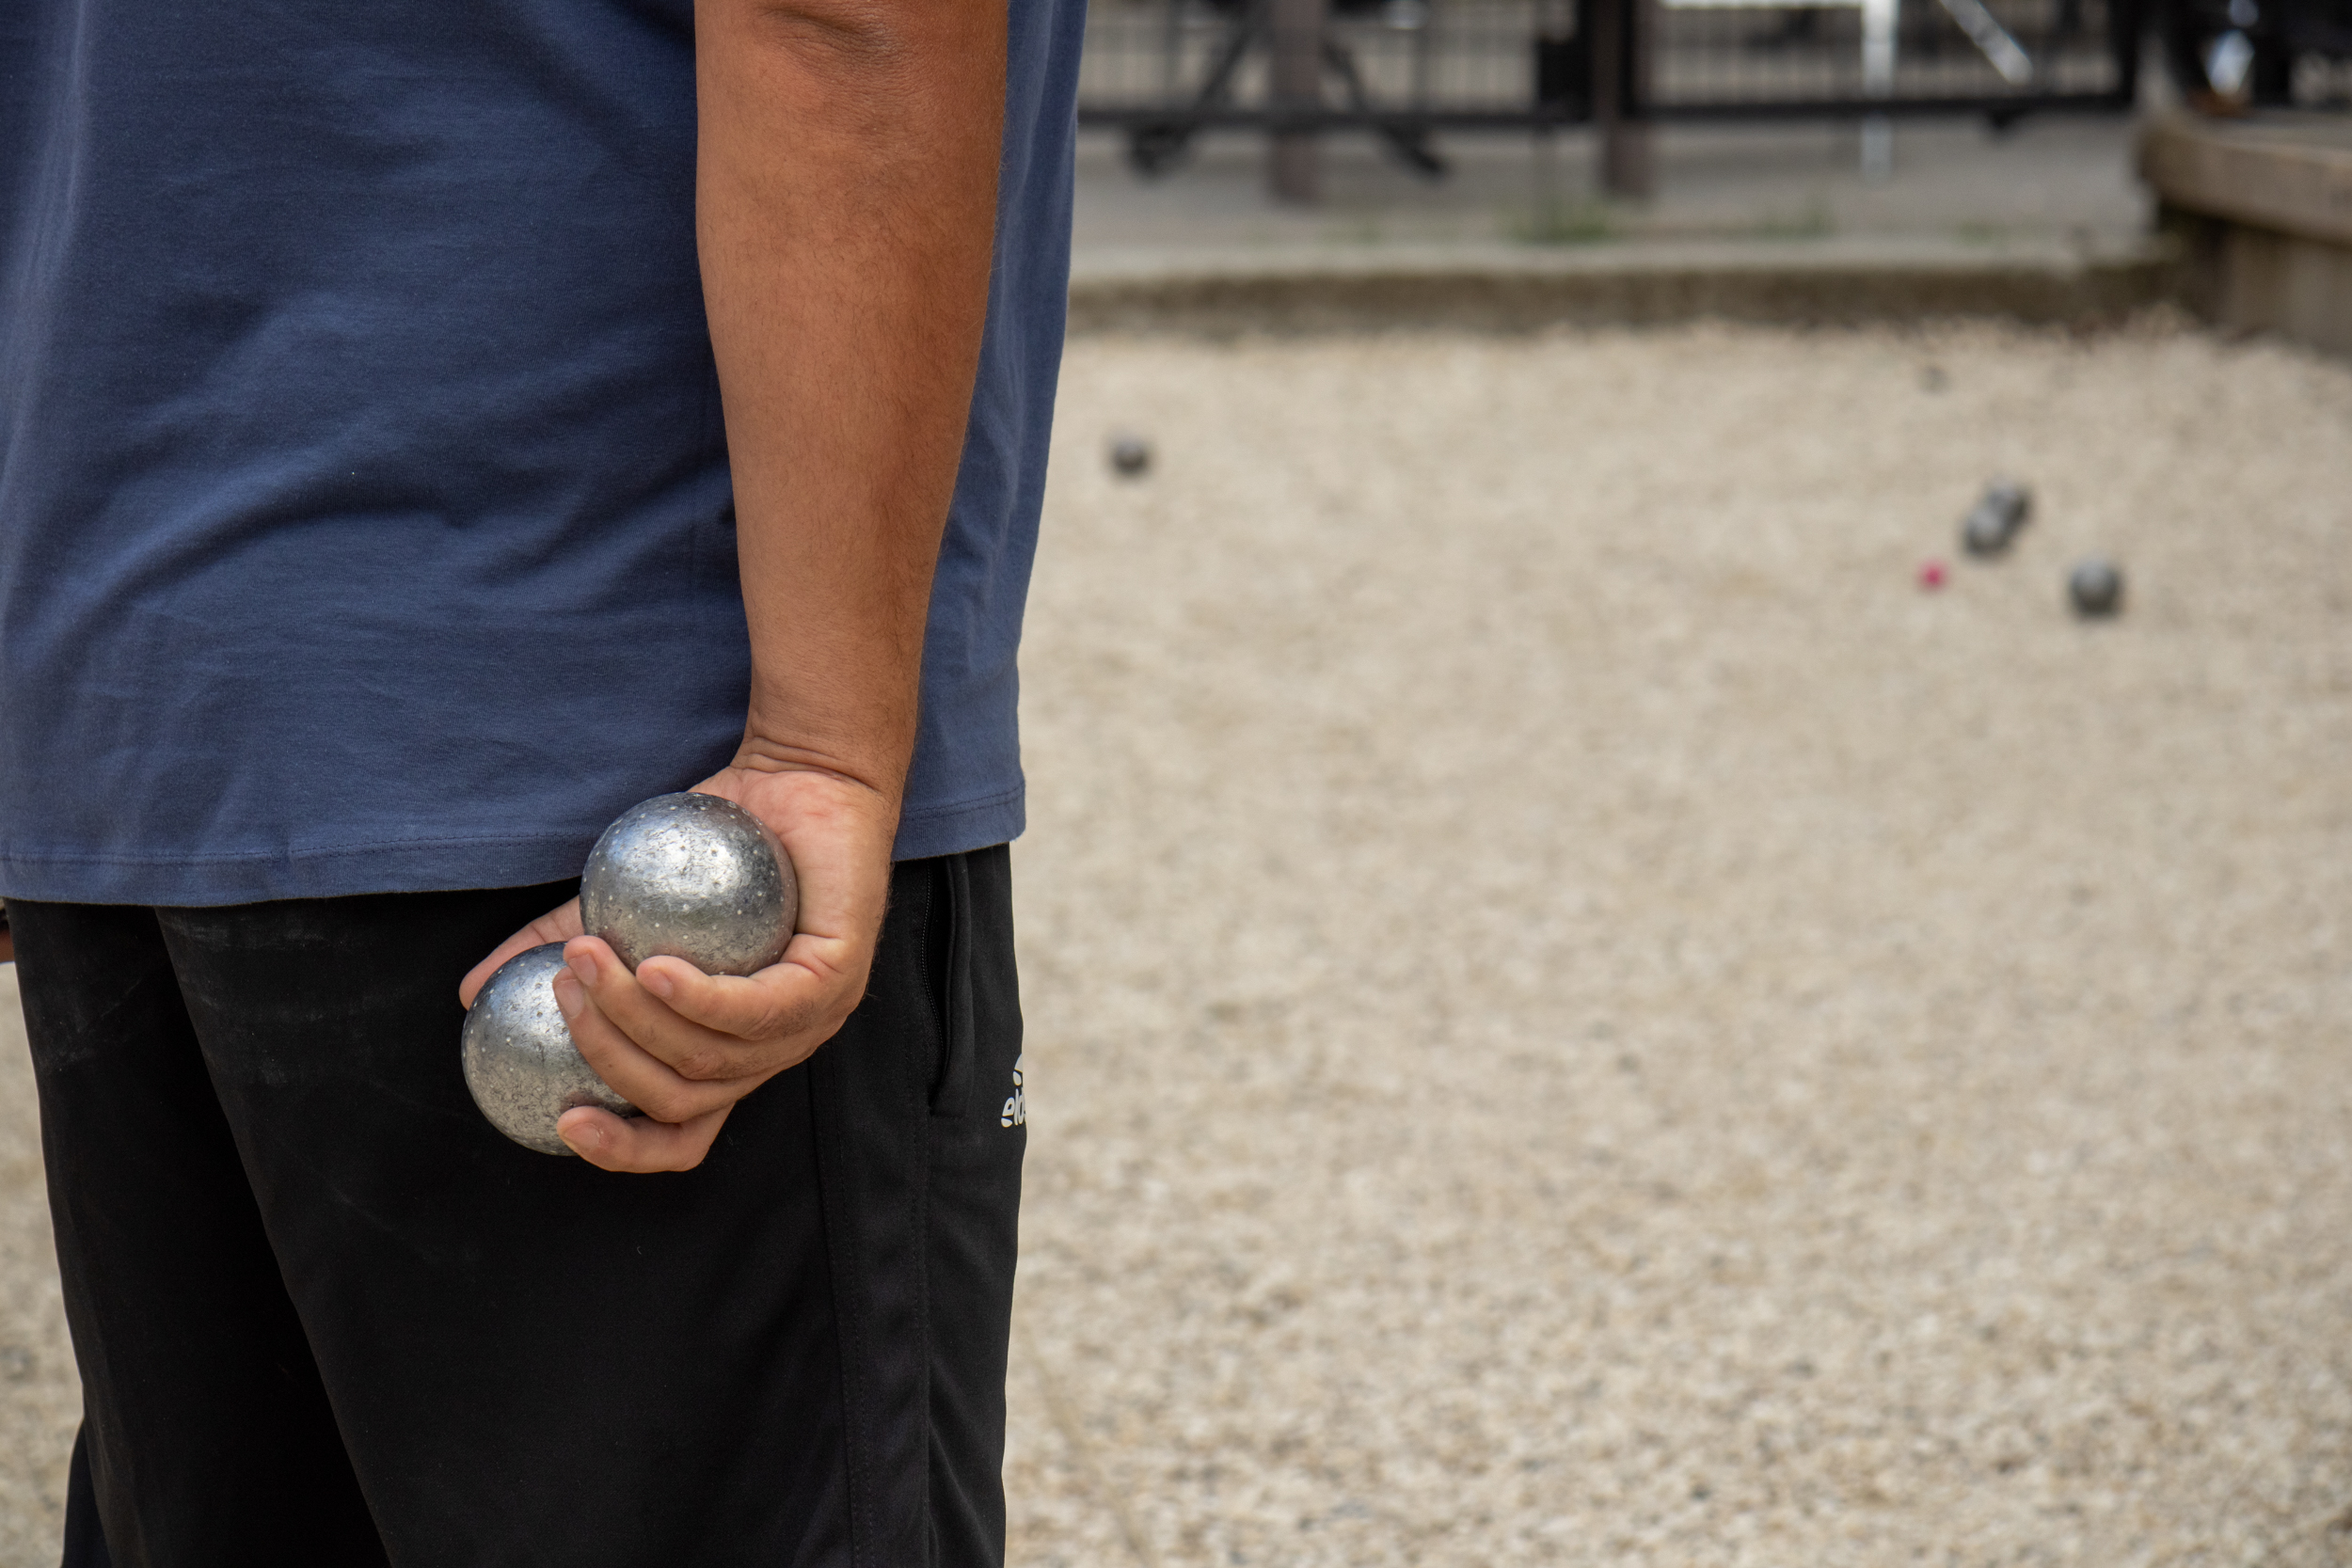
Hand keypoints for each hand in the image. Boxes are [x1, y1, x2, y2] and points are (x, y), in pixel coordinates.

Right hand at [460, 760, 897, 1172]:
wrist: (802, 775)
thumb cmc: (716, 843)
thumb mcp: (623, 903)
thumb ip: (558, 945)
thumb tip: (471, 993)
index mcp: (734, 1054)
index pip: (683, 1136)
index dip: (624, 1148)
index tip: (562, 1120)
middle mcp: (779, 1052)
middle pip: (682, 1099)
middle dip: (607, 1055)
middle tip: (562, 988)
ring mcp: (816, 1021)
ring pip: (711, 1055)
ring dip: (634, 1016)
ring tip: (585, 960)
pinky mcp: (839, 977)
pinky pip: (760, 1008)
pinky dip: (699, 997)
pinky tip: (653, 967)